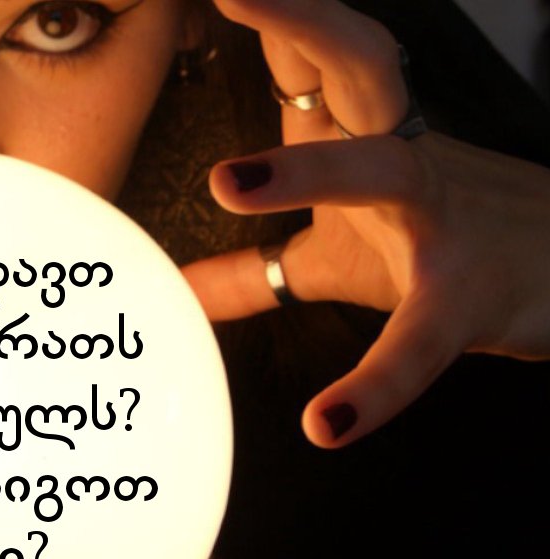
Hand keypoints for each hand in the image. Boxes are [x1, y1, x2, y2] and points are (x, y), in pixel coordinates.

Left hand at [182, 0, 549, 447]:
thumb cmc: (452, 250)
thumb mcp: (340, 257)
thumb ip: (253, 273)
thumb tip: (179, 293)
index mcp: (366, 138)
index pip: (314, 63)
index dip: (274, 15)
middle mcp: (403, 158)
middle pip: (359, 70)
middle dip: (303, 24)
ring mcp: (442, 220)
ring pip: (384, 176)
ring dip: (308, 174)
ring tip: (226, 181)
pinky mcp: (471, 298)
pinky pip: (420, 341)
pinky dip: (375, 385)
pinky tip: (326, 425)